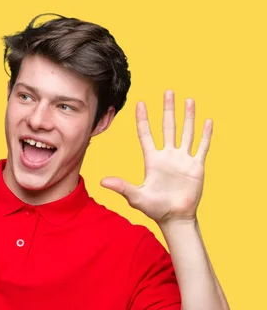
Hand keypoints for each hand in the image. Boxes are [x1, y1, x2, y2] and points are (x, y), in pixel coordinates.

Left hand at [100, 90, 212, 223]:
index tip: (140, 103)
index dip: (143, 119)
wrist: (175, 218)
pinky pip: (201, 147)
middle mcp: (167, 156)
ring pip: (186, 133)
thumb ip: (121, 187)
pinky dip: (205, 135)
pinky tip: (207, 121)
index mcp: (152, 160)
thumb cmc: (154, 208)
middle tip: (168, 91)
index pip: (146, 134)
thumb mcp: (136, 196)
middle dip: (168, 109)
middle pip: (168, 127)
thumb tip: (102, 181)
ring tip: (189, 100)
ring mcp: (182, 160)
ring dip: (188, 117)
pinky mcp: (196, 167)